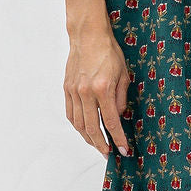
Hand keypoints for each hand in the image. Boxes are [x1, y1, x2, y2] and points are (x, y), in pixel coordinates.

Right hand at [64, 25, 133, 155]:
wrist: (88, 36)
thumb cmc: (109, 52)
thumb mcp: (123, 75)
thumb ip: (121, 99)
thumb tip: (118, 117)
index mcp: (102, 89)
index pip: (111, 122)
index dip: (118, 139)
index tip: (123, 150)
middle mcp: (85, 92)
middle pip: (92, 128)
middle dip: (101, 145)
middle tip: (109, 154)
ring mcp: (73, 91)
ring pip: (79, 124)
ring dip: (88, 138)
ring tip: (98, 145)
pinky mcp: (67, 89)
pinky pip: (71, 114)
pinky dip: (78, 126)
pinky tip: (85, 131)